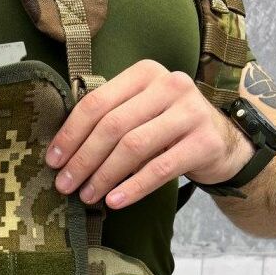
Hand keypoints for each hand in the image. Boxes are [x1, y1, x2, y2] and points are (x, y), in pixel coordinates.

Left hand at [45, 59, 254, 208]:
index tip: (52, 161)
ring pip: (134, 147)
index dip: (70, 134)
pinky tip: (115, 201)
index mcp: (145, 73)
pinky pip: (160, 168)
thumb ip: (109, 119)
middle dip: (83, 159)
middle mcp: (170, 85)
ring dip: (104, 175)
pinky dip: (134, 187)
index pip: (97, 103)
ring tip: (87, 196)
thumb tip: (61, 154)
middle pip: (113, 126)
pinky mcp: (205, 141)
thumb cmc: (168, 129)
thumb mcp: (140, 113)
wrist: (222, 142)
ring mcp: (190, 111)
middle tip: (65, 185)